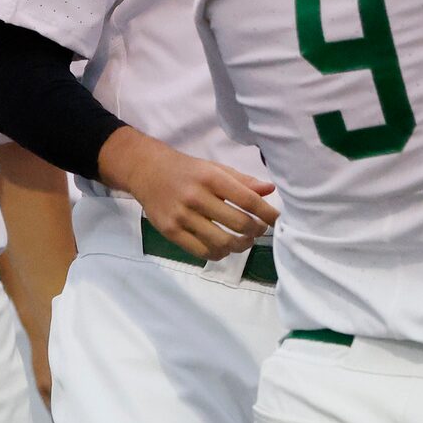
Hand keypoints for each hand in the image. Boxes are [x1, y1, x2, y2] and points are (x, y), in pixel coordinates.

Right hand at [100, 130, 275, 260]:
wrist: (147, 171)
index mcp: (211, 178)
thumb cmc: (188, 171)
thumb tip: (270, 190)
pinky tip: (224, 248)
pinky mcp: (170, 232)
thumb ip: (242, 181)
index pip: (248, 200)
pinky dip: (219, 254)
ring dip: (241, 246)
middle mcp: (197, 197)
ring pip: (222, 242)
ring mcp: (182, 217)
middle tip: (259, 230)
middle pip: (239, 224)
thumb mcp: (215, 168)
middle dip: (256, 231)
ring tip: (245, 241)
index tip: (275, 219)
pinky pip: (202, 252)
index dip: (267, 213)